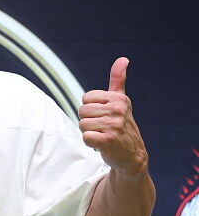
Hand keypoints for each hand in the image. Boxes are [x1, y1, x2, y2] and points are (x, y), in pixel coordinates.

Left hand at [78, 57, 147, 174]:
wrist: (132, 156)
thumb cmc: (122, 127)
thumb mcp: (122, 102)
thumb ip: (118, 80)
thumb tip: (123, 59)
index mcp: (119, 98)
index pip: (86, 97)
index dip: (90, 109)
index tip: (103, 116)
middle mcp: (118, 109)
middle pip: (82, 111)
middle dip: (88, 122)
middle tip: (102, 128)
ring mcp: (114, 125)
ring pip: (82, 124)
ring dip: (89, 133)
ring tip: (103, 136)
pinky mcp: (108, 141)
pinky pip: (86, 137)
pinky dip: (90, 143)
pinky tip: (101, 144)